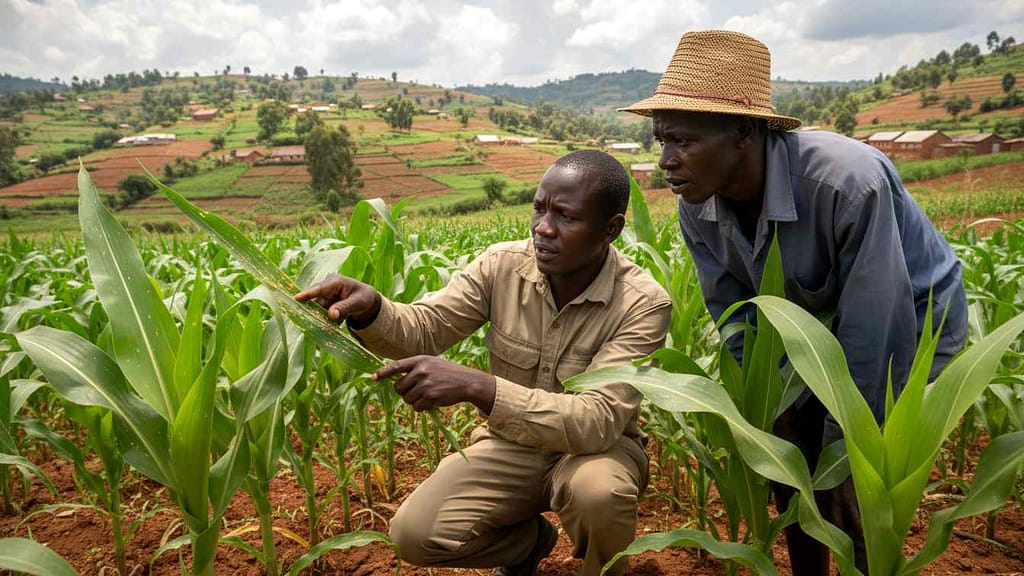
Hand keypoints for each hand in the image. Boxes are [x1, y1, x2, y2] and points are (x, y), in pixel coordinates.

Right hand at [294, 273, 380, 326]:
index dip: (307, 294)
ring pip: (317, 308)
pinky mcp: (324, 303)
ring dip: (323, 317)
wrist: (366, 300)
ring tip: (335, 322)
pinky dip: (326, 319)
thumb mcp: (358, 303)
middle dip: (314, 311)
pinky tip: (337, 321)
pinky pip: (321, 313)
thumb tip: (331, 315)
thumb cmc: (363, 298)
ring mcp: (324, 295)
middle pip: (315, 300)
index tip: (296, 298)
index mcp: (335, 281)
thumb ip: (345, 308)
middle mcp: (326, 287)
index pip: (320, 288)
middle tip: (313, 323)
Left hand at [373, 355, 495, 413]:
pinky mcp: (430, 396)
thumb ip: (415, 369)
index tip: (373, 378)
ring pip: (407, 399)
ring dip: (415, 400)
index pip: (396, 366)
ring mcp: (425, 384)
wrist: (468, 382)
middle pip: (399, 387)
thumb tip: (395, 381)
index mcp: (420, 360)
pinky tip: (433, 401)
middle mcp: (421, 371)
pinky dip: (422, 407)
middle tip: (419, 391)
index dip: (383, 372)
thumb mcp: (432, 364)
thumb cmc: (448, 374)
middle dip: (405, 392)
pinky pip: (416, 407)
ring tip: (428, 395)